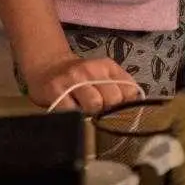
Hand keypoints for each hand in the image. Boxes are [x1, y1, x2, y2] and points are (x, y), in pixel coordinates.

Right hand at [21, 52, 142, 112]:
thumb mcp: (103, 74)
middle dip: (109, 110)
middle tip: (99, 112)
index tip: (119, 110)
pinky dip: (74, 117)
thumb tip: (136, 104)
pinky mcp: (56, 91)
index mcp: (107, 67)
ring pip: (94, 104)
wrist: (48, 67)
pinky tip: (72, 114)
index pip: (129, 89)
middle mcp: (91, 70)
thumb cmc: (80, 77)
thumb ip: (120, 86)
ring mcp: (73, 80)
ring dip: (91, 114)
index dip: (126, 104)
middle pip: (113, 98)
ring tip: (85, 112)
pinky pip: (72, 112)